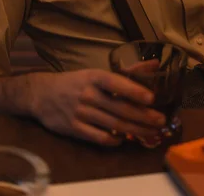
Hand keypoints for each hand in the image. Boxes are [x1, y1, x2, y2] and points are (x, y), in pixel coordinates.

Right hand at [28, 68, 165, 145]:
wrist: (42, 95)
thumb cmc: (75, 82)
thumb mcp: (97, 73)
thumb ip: (127, 72)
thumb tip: (155, 64)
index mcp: (94, 77)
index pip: (116, 83)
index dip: (134, 90)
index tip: (152, 98)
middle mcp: (88, 94)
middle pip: (119, 108)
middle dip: (143, 116)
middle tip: (161, 120)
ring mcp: (81, 113)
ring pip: (113, 124)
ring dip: (135, 129)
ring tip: (152, 132)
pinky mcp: (74, 129)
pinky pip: (99, 137)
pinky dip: (114, 140)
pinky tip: (126, 138)